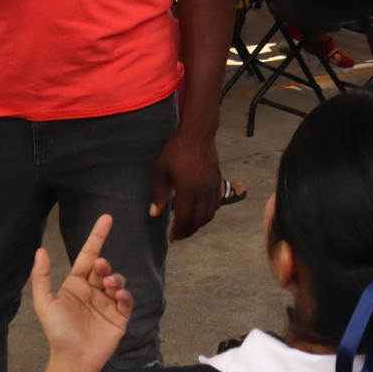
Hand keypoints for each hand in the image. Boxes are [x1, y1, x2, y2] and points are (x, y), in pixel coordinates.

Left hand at [31, 213, 131, 371]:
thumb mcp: (45, 304)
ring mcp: (107, 303)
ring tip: (109, 286)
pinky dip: (124, 295)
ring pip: (117, 281)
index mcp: (76, 284)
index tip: (107, 218)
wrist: (74, 359)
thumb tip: (40, 251)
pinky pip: (126, 299)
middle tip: (101, 269)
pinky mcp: (119, 316)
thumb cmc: (58, 333)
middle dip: (104, 265)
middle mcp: (92, 290)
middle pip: (103, 268)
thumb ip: (41, 277)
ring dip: (115, 279)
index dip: (97, 236)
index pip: (88, 255)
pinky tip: (117, 297)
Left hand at [150, 123, 221, 242]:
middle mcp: (203, 191)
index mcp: (187, 190)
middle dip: (189, 231)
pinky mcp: (218, 181)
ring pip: (210, 214)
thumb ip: (158, 194)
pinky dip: (210, 212)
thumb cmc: (176, 149)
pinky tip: (202, 213)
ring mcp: (213, 186)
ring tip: (189, 227)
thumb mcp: (160, 170)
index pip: (184, 218)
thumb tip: (154, 214)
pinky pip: (217, 203)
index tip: (172, 237)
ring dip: (200, 224)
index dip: (178, 231)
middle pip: (199, 220)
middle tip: (179, 236)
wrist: (198, 133)